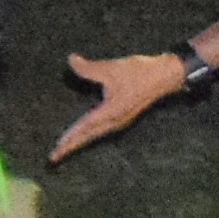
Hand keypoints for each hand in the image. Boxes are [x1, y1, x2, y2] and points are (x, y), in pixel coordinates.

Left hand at [47, 50, 180, 162]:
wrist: (165, 76)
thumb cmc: (138, 72)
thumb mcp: (110, 68)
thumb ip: (88, 68)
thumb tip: (70, 60)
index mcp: (110, 112)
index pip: (84, 128)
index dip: (69, 138)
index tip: (56, 150)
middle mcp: (114, 121)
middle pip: (88, 136)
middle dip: (71, 146)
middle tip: (54, 157)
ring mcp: (120, 120)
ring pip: (95, 134)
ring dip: (79, 141)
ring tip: (65, 147)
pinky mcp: (123, 117)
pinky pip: (101, 130)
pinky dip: (89, 134)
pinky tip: (83, 132)